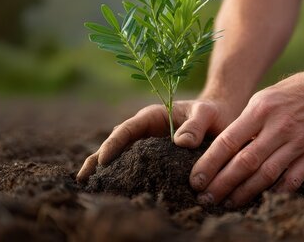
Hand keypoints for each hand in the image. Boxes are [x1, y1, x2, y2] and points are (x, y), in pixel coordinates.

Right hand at [76, 99, 236, 181]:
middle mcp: (144, 130)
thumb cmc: (212, 113)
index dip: (113, 145)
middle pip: (116, 145)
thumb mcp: (206, 114)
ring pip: (120, 157)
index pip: (126, 130)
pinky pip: (134, 167)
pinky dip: (121, 176)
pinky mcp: (154, 158)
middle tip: (83, 179)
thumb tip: (180, 142)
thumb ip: (196, 125)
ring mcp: (147, 144)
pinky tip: (113, 191)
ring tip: (88, 186)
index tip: (103, 161)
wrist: (220, 118)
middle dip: (98, 160)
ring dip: (104, 170)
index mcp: (152, 116)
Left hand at [189, 70, 303, 206]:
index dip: (209, 164)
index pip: (227, 141)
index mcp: (260, 110)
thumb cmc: (291, 93)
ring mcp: (297, 142)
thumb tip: (224, 150)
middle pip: (244, 162)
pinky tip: (263, 199)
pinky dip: (278, 191)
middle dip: (222, 184)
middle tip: (205, 198)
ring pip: (266, 175)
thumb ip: (245, 122)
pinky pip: (293, 179)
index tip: (196, 180)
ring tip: (228, 203)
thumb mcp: (263, 97)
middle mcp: (277, 127)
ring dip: (244, 193)